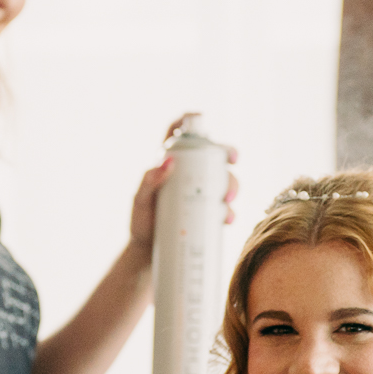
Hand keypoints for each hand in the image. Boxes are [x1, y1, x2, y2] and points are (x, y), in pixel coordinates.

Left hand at [128, 114, 242, 255]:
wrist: (148, 255)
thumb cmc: (141, 223)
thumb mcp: (140, 202)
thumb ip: (148, 182)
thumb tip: (167, 163)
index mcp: (170, 165)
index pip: (179, 134)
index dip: (190, 121)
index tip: (201, 118)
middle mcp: (189, 176)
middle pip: (213, 155)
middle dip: (227, 154)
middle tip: (231, 162)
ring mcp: (201, 194)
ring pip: (225, 179)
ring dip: (232, 184)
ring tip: (225, 200)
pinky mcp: (209, 214)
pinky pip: (227, 208)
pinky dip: (230, 211)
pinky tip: (226, 218)